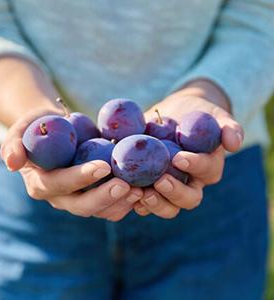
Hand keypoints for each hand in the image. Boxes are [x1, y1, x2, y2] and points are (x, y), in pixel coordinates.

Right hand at [0, 109, 142, 220]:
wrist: (58, 132)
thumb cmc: (40, 128)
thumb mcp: (21, 129)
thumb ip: (13, 144)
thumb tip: (12, 163)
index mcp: (42, 183)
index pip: (60, 184)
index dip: (80, 177)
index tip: (103, 166)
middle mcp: (60, 198)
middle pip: (82, 206)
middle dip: (105, 197)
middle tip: (128, 186)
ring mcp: (79, 200)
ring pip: (100, 211)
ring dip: (121, 203)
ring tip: (141, 190)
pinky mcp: (95, 197)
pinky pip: (112, 207)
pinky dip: (127, 202)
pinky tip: (142, 190)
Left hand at [134, 82, 242, 218]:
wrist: (174, 115)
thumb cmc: (197, 115)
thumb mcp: (215, 116)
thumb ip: (228, 127)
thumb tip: (235, 143)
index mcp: (207, 168)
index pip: (207, 172)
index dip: (195, 166)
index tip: (179, 157)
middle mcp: (190, 183)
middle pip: (188, 199)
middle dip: (175, 193)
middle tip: (160, 181)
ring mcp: (168, 187)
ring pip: (167, 206)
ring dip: (155, 203)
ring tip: (140, 193)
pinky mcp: (149, 186)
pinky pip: (144, 202)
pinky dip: (135, 201)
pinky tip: (126, 193)